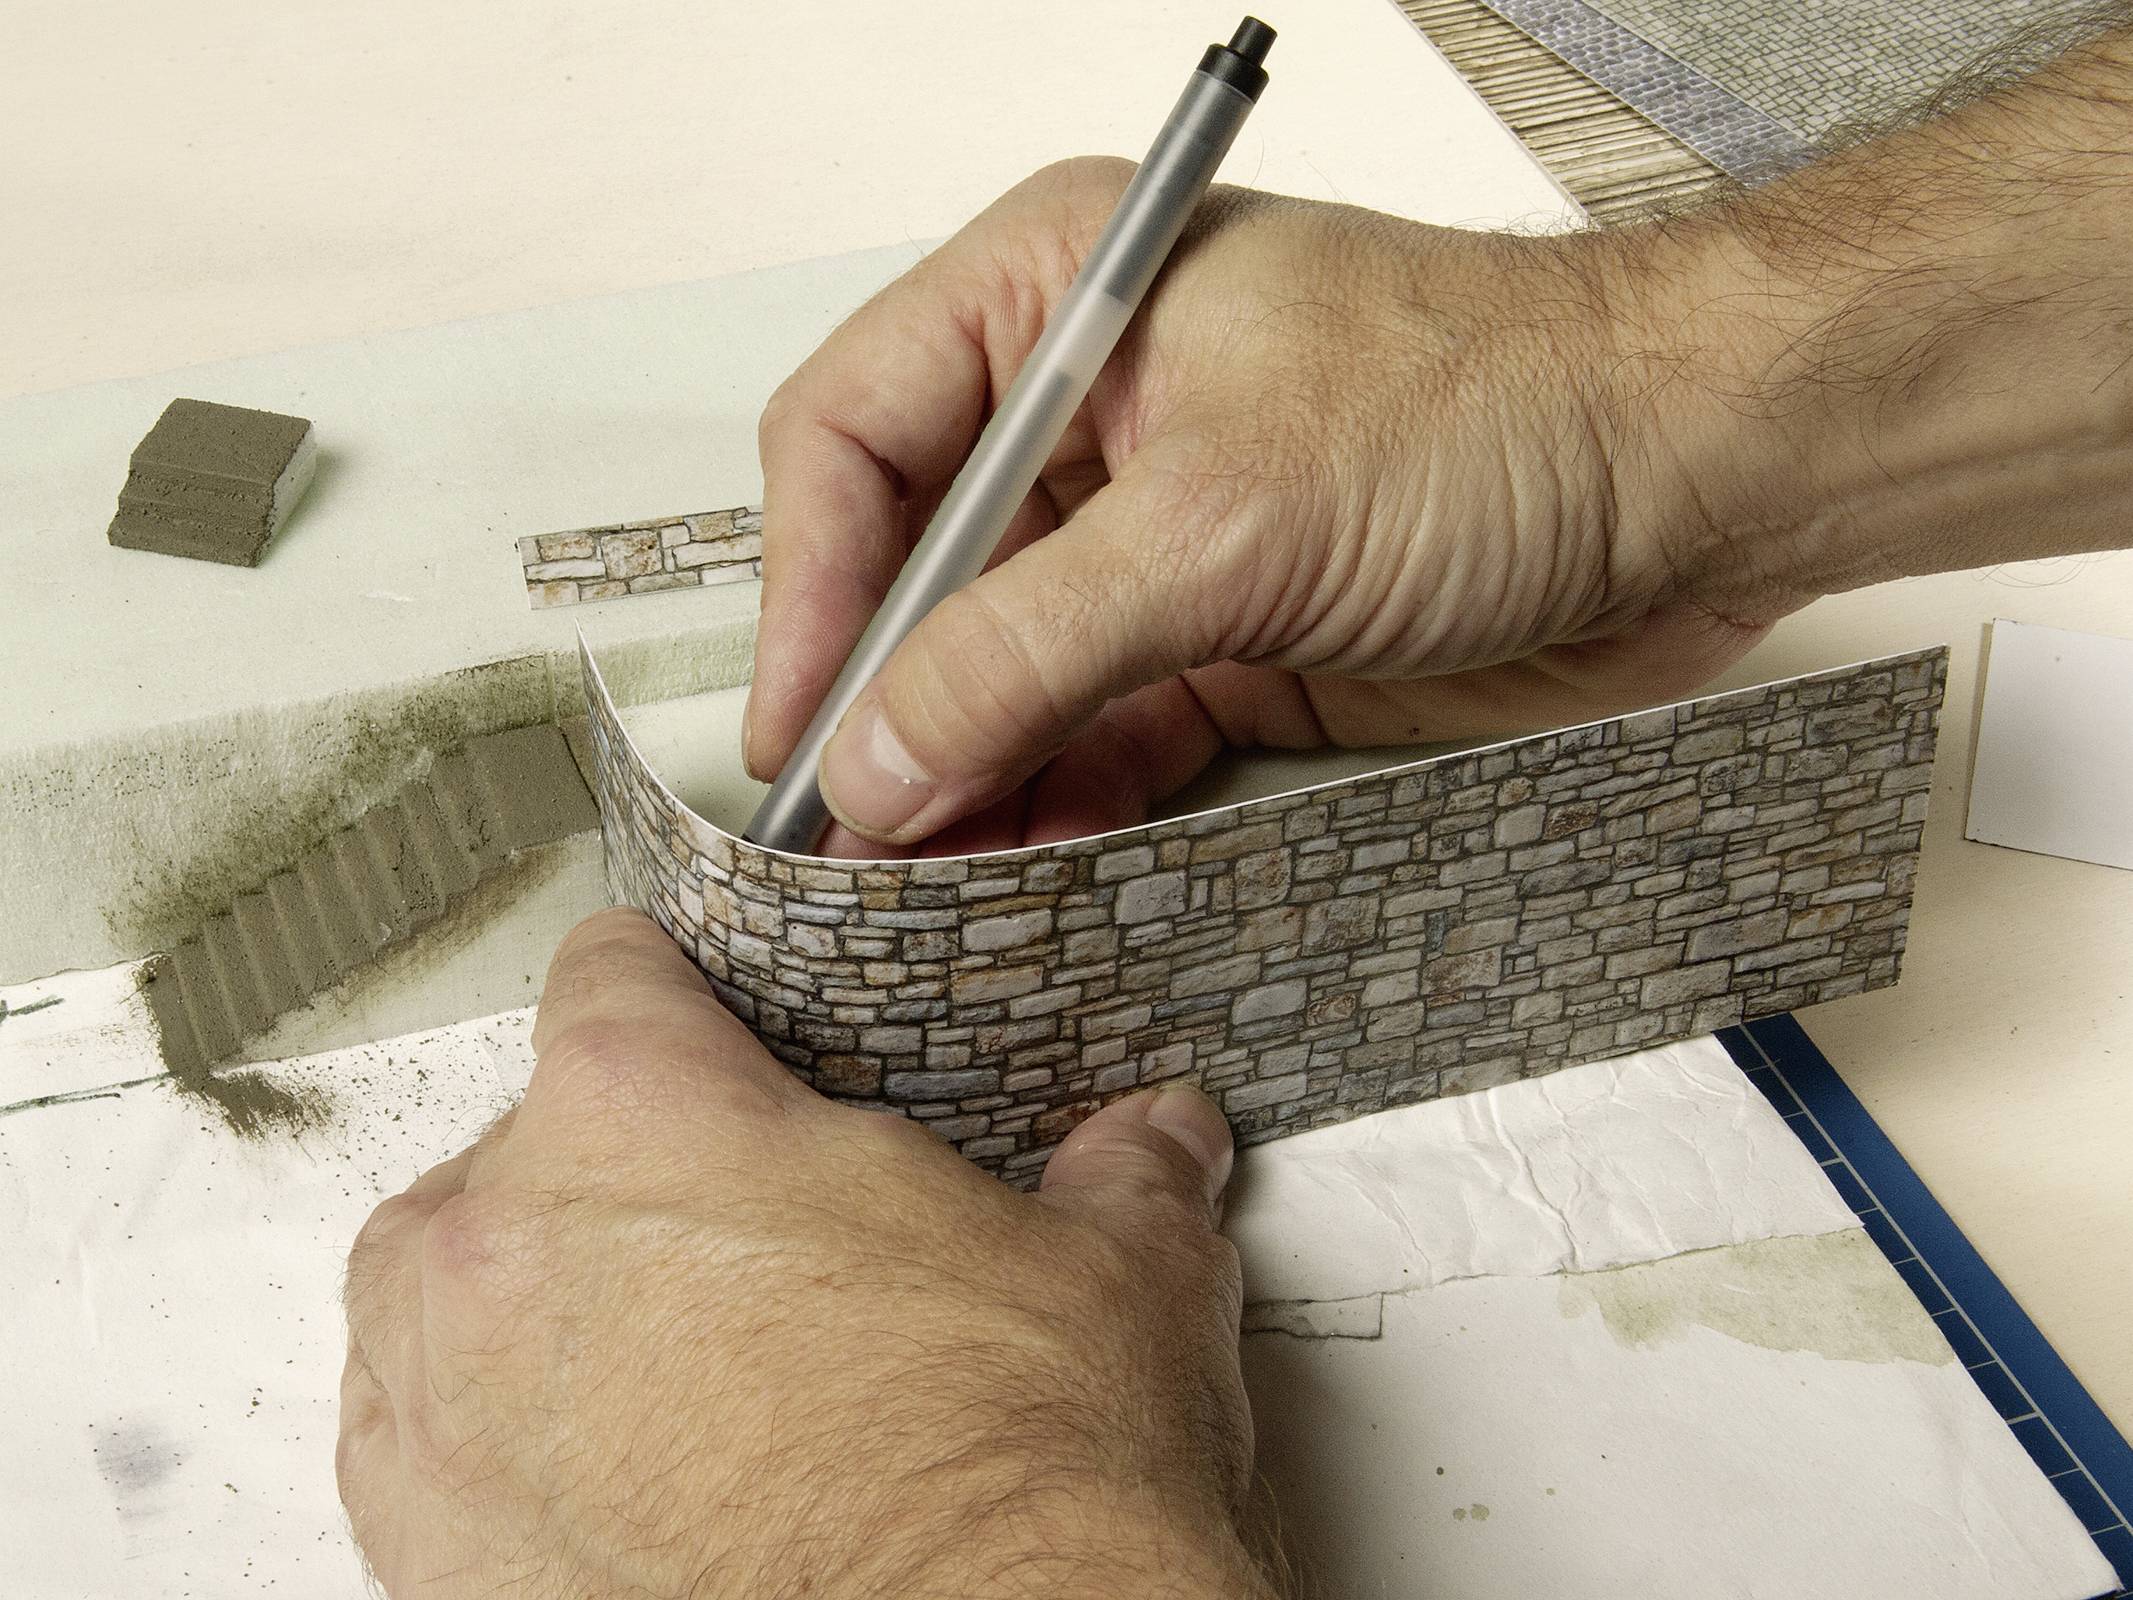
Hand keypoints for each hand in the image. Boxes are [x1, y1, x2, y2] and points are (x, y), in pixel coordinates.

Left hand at [339, 908, 1273, 1599]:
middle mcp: (509, 1244)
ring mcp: (440, 1408)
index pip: (612, 975)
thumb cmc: (1020, 1485)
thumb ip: (1117, 1178)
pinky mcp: (425, 1557)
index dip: (676, 992)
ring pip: (442, 1284)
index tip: (702, 1028)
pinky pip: (412, 1441)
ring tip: (667, 1348)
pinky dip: (490, 1433)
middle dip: (630, 1170)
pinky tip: (607, 1466)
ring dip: (534, 1294)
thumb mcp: (1114, 1278)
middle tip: (745, 1238)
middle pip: (529, 1136)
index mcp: (651, 1116)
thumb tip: (1155, 1144)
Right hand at [743, 158, 1760, 856]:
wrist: (1698, 483)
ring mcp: (1156, 534)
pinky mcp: (1225, 637)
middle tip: (848, 836)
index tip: (800, 727)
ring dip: (966, 772)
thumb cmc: (1502, 404)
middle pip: (919, 569)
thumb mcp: (1228, 519)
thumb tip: (881, 756)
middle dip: (882, 704)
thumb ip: (1031, 647)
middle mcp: (1090, 412)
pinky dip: (1062, 801)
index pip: (857, 436)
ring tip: (929, 878)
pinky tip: (1033, 863)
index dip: (809, 587)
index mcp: (1061, 295)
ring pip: (1003, 667)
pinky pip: (1100, 731)